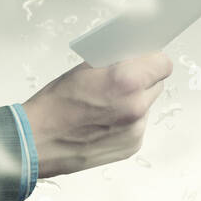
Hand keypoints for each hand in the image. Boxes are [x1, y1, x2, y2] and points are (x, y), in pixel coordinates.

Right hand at [21, 52, 172, 177]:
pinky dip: (126, 121)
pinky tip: (104, 121)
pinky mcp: (131, 146)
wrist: (37, 141)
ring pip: (147, 105)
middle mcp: (136, 107)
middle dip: (142, 79)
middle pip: (157, 84)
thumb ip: (115, 61)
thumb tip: (134, 55)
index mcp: (126, 81)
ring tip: (106, 104)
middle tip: (118, 81)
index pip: (163, 63)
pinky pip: (138, 125)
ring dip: (134, 101)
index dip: (152, 59)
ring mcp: (135, 129)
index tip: (145, 59)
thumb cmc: (54, 105)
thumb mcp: (84, 69)